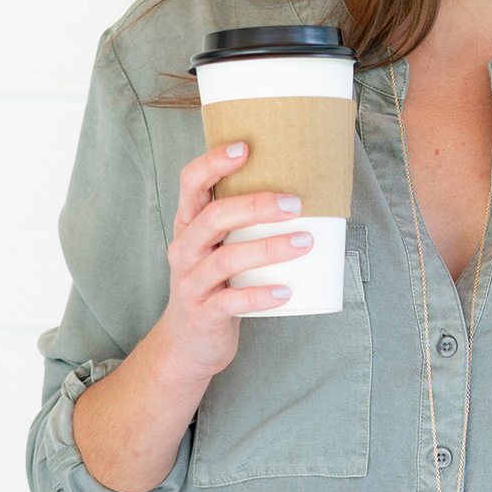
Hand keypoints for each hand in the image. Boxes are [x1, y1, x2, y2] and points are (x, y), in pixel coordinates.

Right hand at [158, 141, 311, 381]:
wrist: (189, 344)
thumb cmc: (218, 285)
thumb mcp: (222, 249)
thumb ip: (247, 224)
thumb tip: (307, 193)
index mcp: (189, 226)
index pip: (190, 184)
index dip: (213, 163)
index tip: (245, 148)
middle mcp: (185, 249)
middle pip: (214, 217)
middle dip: (255, 205)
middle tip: (295, 203)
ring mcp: (192, 283)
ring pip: (226, 258)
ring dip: (269, 248)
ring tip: (305, 242)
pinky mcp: (204, 314)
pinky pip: (232, 301)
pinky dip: (261, 296)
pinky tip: (288, 291)